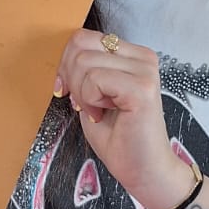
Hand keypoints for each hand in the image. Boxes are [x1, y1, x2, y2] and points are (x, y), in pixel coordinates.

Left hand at [55, 28, 186, 207]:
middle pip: (80, 44)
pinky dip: (89, 100)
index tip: (68, 90)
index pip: (83, 37)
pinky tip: (102, 114)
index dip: (65, 63)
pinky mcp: (142, 88)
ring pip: (83, 62)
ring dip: (81, 93)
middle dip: (70, 77)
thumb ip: (82, 71)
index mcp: (132, 54)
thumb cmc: (118, 137)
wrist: (143, 171)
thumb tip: (63, 57)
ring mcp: (145, 71)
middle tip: (84, 104)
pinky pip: (95, 79)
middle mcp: (142, 57)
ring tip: (98, 111)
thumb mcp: (92, 95)